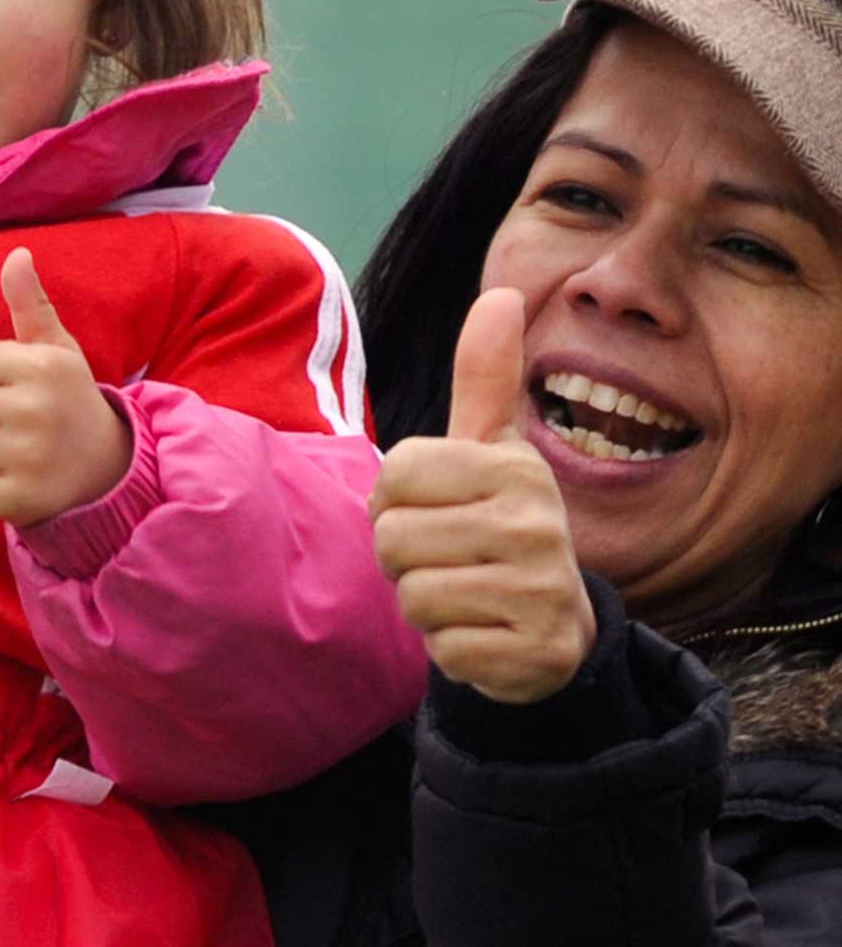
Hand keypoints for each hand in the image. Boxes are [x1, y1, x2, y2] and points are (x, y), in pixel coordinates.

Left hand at [0, 247, 131, 527]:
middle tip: (5, 425)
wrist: (108, 468)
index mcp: (40, 365)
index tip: (5, 390)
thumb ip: (30, 305)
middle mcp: (36, 408)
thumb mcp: (55, 350)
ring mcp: (30, 457)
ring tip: (9, 453)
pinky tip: (7, 481)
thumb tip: (16, 255)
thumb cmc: (67, 399)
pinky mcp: (23, 500)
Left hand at [369, 288, 594, 702]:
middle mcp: (536, 524)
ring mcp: (540, 591)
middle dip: (404, 558)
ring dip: (424, 604)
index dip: (392, 499)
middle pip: (392, 539)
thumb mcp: (492, 450)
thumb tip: (504, 292)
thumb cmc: (500, 523)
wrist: (554, 627)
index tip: (433, 508)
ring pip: (413, 596)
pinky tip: (484, 634)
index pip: (393, 475)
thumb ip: (486, 376)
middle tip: (450, 559)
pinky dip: (451, 650)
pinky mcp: (534, 654)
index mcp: (515, 467)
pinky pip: (442, 650)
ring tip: (465, 593)